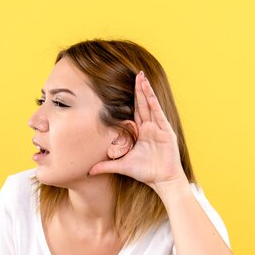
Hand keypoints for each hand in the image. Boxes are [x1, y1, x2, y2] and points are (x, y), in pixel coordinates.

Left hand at [88, 71, 186, 189]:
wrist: (163, 180)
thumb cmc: (146, 173)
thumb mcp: (122, 166)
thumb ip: (106, 165)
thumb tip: (88, 171)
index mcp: (141, 133)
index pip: (134, 112)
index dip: (131, 99)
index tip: (124, 87)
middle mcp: (150, 128)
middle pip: (142, 105)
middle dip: (139, 90)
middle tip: (136, 74)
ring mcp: (158, 128)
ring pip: (150, 106)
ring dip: (146, 91)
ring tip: (142, 77)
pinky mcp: (166, 131)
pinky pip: (158, 114)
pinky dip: (154, 103)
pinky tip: (149, 93)